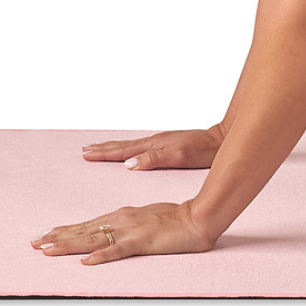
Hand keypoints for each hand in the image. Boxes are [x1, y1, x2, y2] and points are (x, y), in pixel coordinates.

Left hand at [30, 201, 215, 264]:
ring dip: (68, 245)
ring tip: (47, 250)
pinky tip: (86, 262)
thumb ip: (129, 224)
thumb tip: (112, 232)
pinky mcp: (142, 241)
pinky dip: (101, 256)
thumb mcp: (147, 216)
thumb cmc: (176, 217)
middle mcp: (121, 220)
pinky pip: (118, 250)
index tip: (44, 236)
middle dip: (57, 238)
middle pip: (83, 231)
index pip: (87, 225)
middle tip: (34, 244)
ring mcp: (131, 230)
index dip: (64, 231)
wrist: (198, 216)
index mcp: (122, 215)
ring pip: (93, 239)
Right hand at [80, 126, 222, 171]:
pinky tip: (127, 151)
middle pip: (122, 145)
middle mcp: (154, 141)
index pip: (123, 150)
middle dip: (103, 148)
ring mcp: (160, 142)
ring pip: (130, 145)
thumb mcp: (180, 157)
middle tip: (84, 150)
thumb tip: (129, 164)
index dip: (104, 154)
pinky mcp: (166, 145)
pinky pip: (139, 146)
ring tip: (98, 148)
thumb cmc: (203, 151)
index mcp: (154, 145)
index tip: (86, 154)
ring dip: (112, 147)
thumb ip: (154, 159)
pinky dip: (127, 148)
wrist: (221, 141)